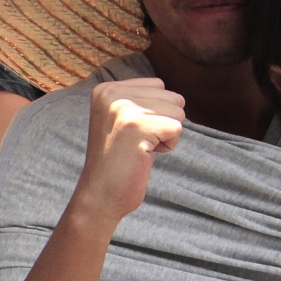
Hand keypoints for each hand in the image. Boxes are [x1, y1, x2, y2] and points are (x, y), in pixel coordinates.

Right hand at [70, 78, 183, 223]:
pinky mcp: (137, 127)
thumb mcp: (123, 119)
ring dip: (166, 134)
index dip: (154, 112)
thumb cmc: (119, 159)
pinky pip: (177, 128)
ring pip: (177, 111)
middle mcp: (111, 94)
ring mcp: (123, 109)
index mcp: (106, 89)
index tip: (130, 132)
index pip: (157, 85)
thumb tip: (181, 99)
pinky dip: (168, 146)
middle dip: (163, 123)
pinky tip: (144, 155)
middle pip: (170, 96)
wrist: (100, 194)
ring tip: (140, 148)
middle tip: (135, 142)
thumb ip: (143, 100)